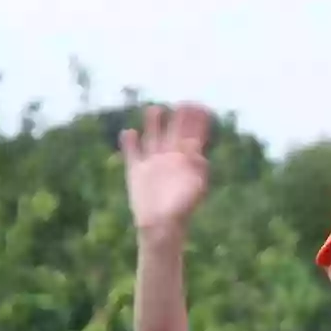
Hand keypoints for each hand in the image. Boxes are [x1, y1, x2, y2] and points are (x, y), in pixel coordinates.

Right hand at [119, 104, 212, 237]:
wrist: (160, 228)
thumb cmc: (180, 212)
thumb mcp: (194, 191)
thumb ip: (197, 171)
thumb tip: (200, 154)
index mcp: (185, 163)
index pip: (193, 137)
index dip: (197, 122)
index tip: (202, 107)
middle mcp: (170, 160)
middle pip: (175, 133)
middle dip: (181, 118)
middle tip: (185, 101)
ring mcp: (153, 165)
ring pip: (153, 138)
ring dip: (154, 124)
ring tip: (156, 109)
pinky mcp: (136, 172)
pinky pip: (132, 153)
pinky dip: (129, 143)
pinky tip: (129, 132)